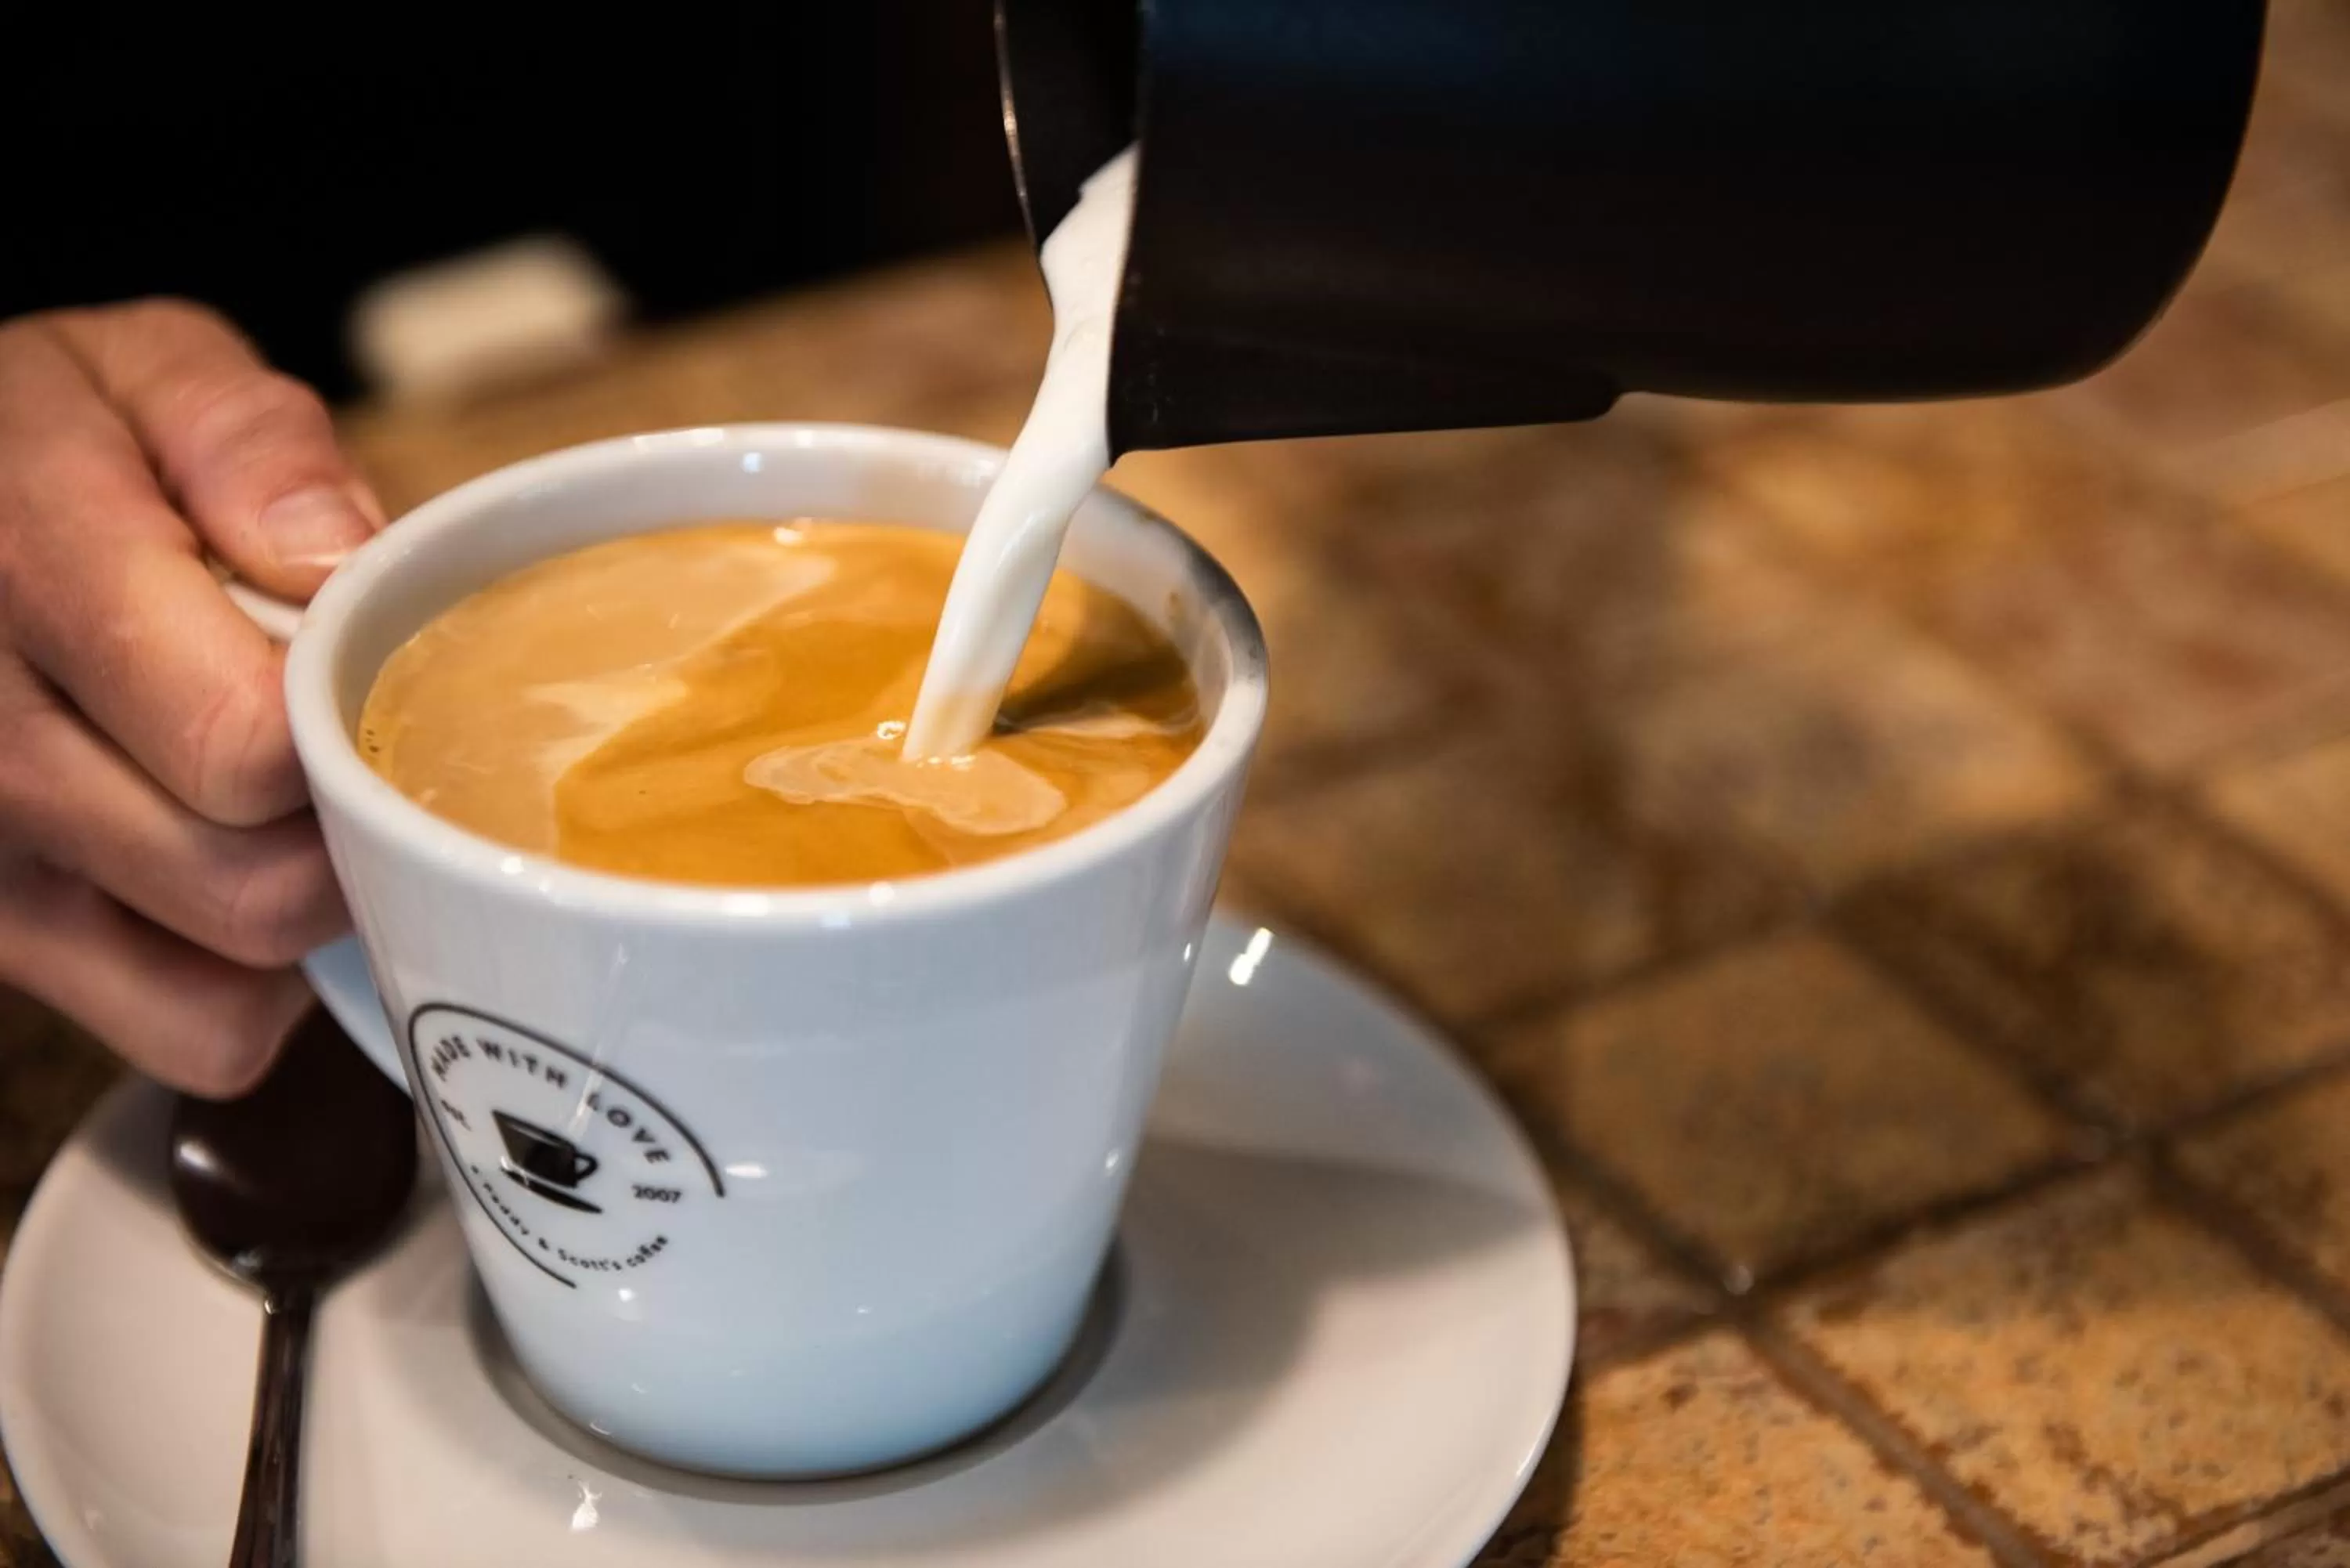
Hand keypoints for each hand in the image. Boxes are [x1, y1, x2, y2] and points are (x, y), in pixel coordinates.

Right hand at [0, 302, 383, 1094]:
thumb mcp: (139, 369)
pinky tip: (241, 874)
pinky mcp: (4, 946)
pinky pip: (189, 1034)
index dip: (353, 729)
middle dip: (350, 829)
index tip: (375, 680)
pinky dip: (250, 987)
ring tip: (297, 807)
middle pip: (254, 888)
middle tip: (363, 750)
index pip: (242, 742)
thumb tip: (339, 558)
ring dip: (307, 920)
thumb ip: (246, 439)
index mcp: (27, 574)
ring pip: (229, 988)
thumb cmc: (35, 439)